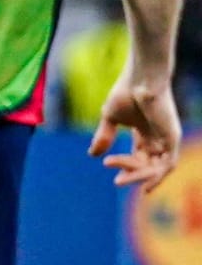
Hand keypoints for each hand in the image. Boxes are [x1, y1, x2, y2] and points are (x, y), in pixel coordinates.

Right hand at [90, 73, 180, 191]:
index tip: (107, 164)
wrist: (140, 79)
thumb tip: (93, 154)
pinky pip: (168, 164)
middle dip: (131, 174)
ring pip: (157, 168)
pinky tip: (146, 185)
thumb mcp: (110, 118)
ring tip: (121, 179)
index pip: (139, 155)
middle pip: (147, 164)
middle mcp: (158, 137)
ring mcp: (166, 138)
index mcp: (145, 132)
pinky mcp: (172, 138)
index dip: (125, 165)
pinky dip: (158, 177)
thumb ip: (103, 136)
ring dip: (139, 177)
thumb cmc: (126, 92)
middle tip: (117, 181)